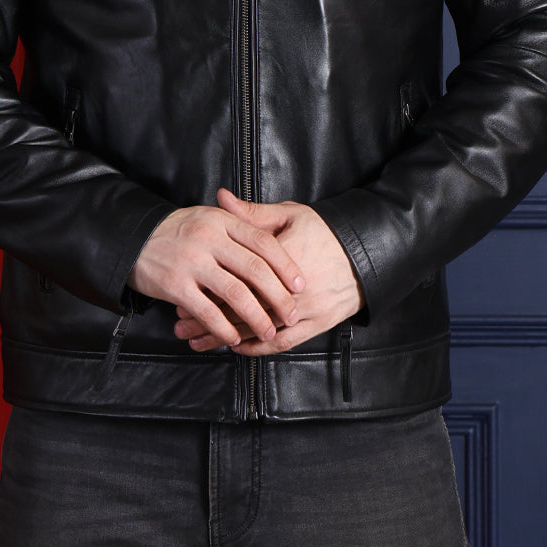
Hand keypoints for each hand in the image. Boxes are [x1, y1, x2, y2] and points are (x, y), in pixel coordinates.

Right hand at [128, 188, 304, 346]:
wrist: (134, 238)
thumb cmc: (179, 230)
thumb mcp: (210, 216)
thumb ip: (241, 222)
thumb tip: (279, 238)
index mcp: (222, 220)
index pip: (263, 242)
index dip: (285, 265)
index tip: (300, 284)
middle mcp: (209, 238)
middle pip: (254, 269)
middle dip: (278, 296)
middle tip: (291, 314)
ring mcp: (192, 262)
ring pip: (234, 293)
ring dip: (256, 317)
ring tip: (268, 331)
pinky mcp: (175, 285)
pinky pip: (206, 311)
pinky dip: (224, 327)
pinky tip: (234, 338)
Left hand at [173, 190, 363, 354]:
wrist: (365, 254)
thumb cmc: (324, 232)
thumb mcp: (289, 215)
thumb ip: (251, 213)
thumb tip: (220, 198)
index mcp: (281, 259)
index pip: (236, 279)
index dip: (207, 290)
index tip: (183, 294)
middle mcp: (292, 290)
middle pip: (241, 308)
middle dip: (208, 319)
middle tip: (181, 324)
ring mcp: (305, 311)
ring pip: (257, 330)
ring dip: (225, 338)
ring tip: (197, 340)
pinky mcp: (316, 325)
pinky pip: (283, 343)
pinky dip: (258, 349)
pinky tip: (236, 347)